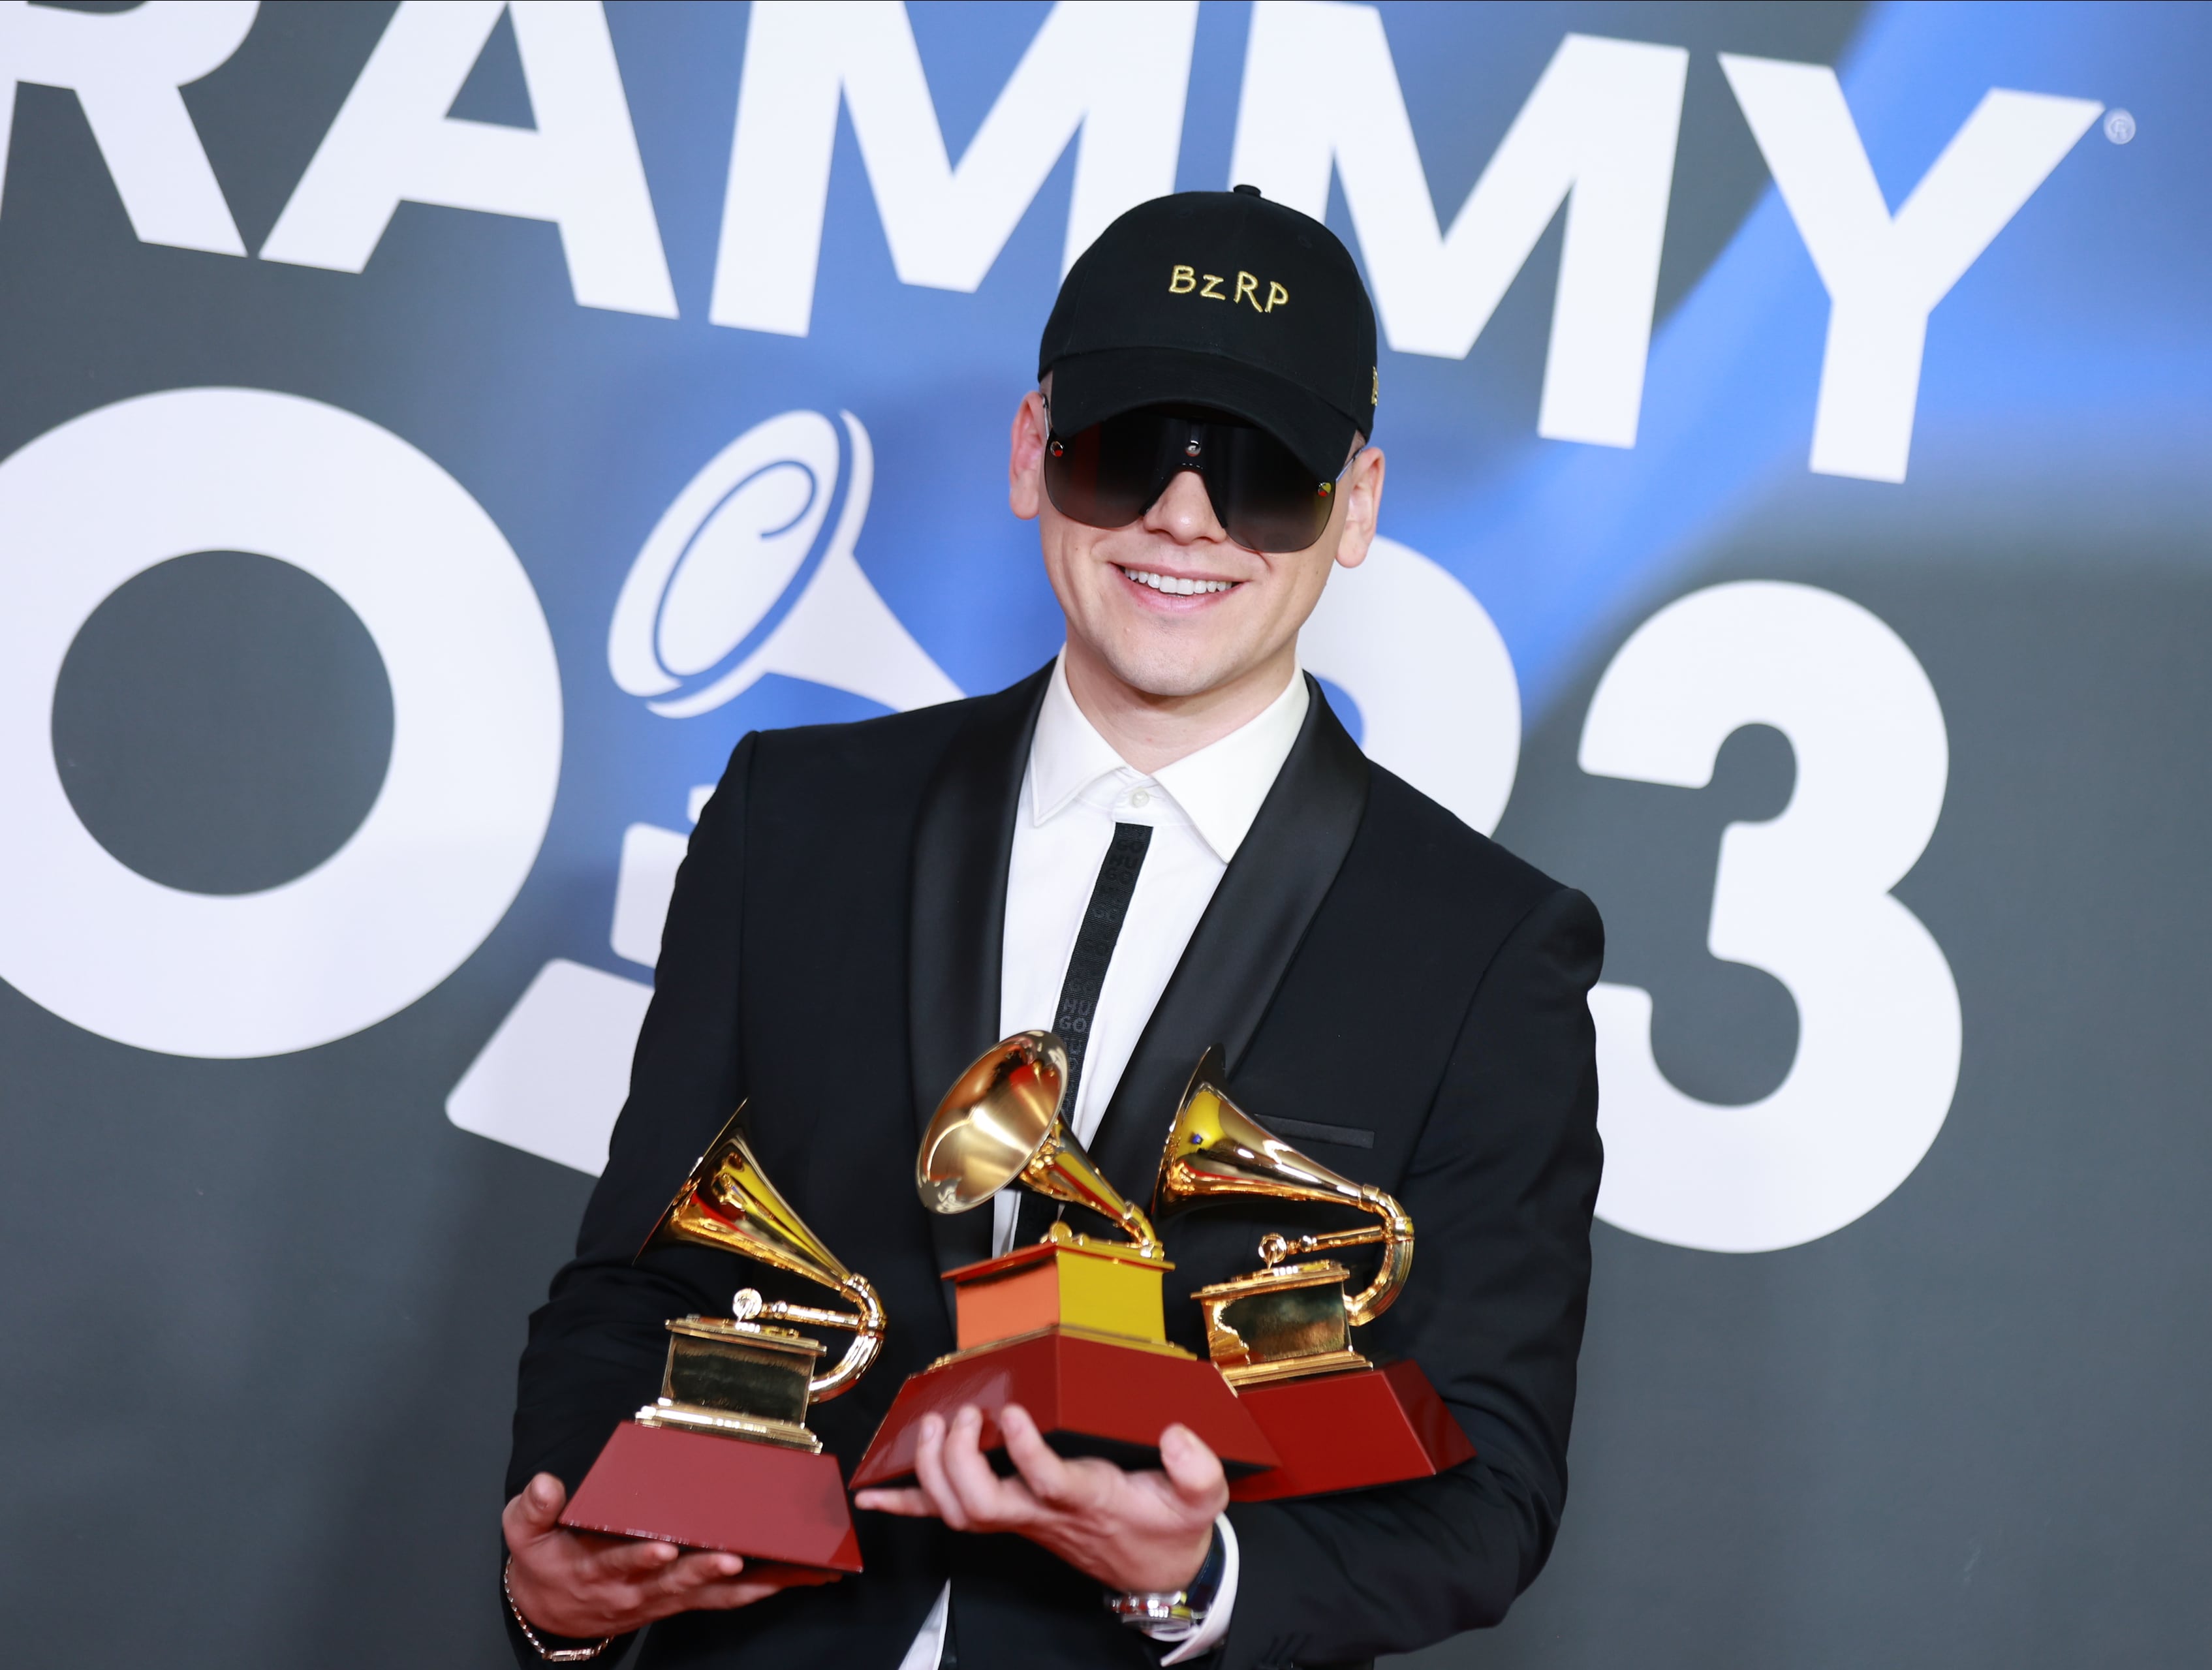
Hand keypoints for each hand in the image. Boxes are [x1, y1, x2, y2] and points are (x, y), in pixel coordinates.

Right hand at [502, 1473, 839, 1638]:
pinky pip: (722, 1600)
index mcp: (598, 1569)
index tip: (662, 1547)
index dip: (641, 1557)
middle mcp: (635, 1588)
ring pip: (708, 1594)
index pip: (621, 1563)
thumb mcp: (524, 1535)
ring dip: (746, 1583)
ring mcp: (661, 1598)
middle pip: (674, 1580)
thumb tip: (544, 1485)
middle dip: (703, 1570)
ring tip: (783, 1573)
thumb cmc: (545, 1562)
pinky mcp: (679, 1601)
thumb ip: (533, 1509)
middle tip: (730, 1558)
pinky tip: (789, 1579)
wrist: (551, 1612)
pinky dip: (756, 1590)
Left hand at [853, 1403, 1224, 1592]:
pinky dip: (910, 1501)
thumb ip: (1196, 1468)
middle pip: (984, 1504)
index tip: (1013, 1413)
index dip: (1025, 1452)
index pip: (1049, 1482)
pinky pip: (951, 1515)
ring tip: (930, 1426)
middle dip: (959, 1460)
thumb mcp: (1203, 1499)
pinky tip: (878, 1491)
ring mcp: (1023, 1520)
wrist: (1159, 1573)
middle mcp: (1046, 1514)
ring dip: (932, 1471)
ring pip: (961, 1512)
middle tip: (963, 1415)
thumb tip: (1176, 1435)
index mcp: (1091, 1499)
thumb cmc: (1171, 1528)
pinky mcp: (1012, 1519)